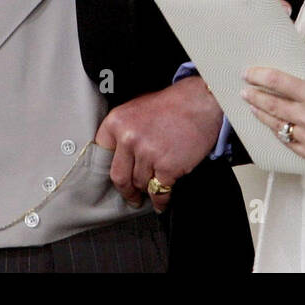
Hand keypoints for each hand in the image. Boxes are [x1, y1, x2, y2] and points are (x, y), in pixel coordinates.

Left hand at [94, 77, 222, 211]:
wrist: (203, 102)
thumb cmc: (173, 105)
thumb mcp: (138, 109)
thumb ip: (123, 131)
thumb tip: (117, 158)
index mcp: (117, 122)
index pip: (101, 156)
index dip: (107, 171)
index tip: (113, 180)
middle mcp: (128, 138)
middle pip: (119, 177)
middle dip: (126, 191)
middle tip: (131, 197)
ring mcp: (148, 154)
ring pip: (141, 184)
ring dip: (148, 190)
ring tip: (154, 190)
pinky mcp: (168, 167)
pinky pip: (160, 192)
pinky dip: (161, 201)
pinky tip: (162, 203)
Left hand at [242, 43, 304, 169]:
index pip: (279, 82)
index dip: (260, 76)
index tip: (249, 72)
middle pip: (271, 105)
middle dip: (253, 95)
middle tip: (244, 88)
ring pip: (275, 125)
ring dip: (260, 114)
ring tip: (252, 105)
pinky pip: (286, 142)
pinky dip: (276, 131)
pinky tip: (272, 124)